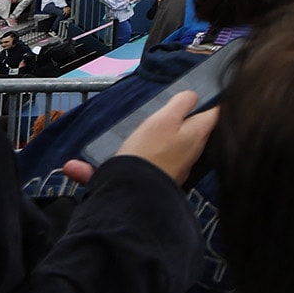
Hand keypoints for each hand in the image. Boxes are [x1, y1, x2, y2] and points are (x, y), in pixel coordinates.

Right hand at [84, 89, 217, 185]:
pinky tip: (79, 168)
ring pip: (154, 152)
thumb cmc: (150, 152)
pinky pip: (130, 171)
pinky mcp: (150, 183)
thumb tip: (193, 96)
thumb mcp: (166, 118)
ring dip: (134, 146)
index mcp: (197, 134)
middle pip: (187, 131)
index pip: (214, 112)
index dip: (210, 101)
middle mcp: (190, 153)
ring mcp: (172, 170)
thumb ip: (182, 103)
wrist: (132, 198)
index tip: (199, 94)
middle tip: (156, 114)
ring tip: (118, 140)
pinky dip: (106, 168)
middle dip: (172, 123)